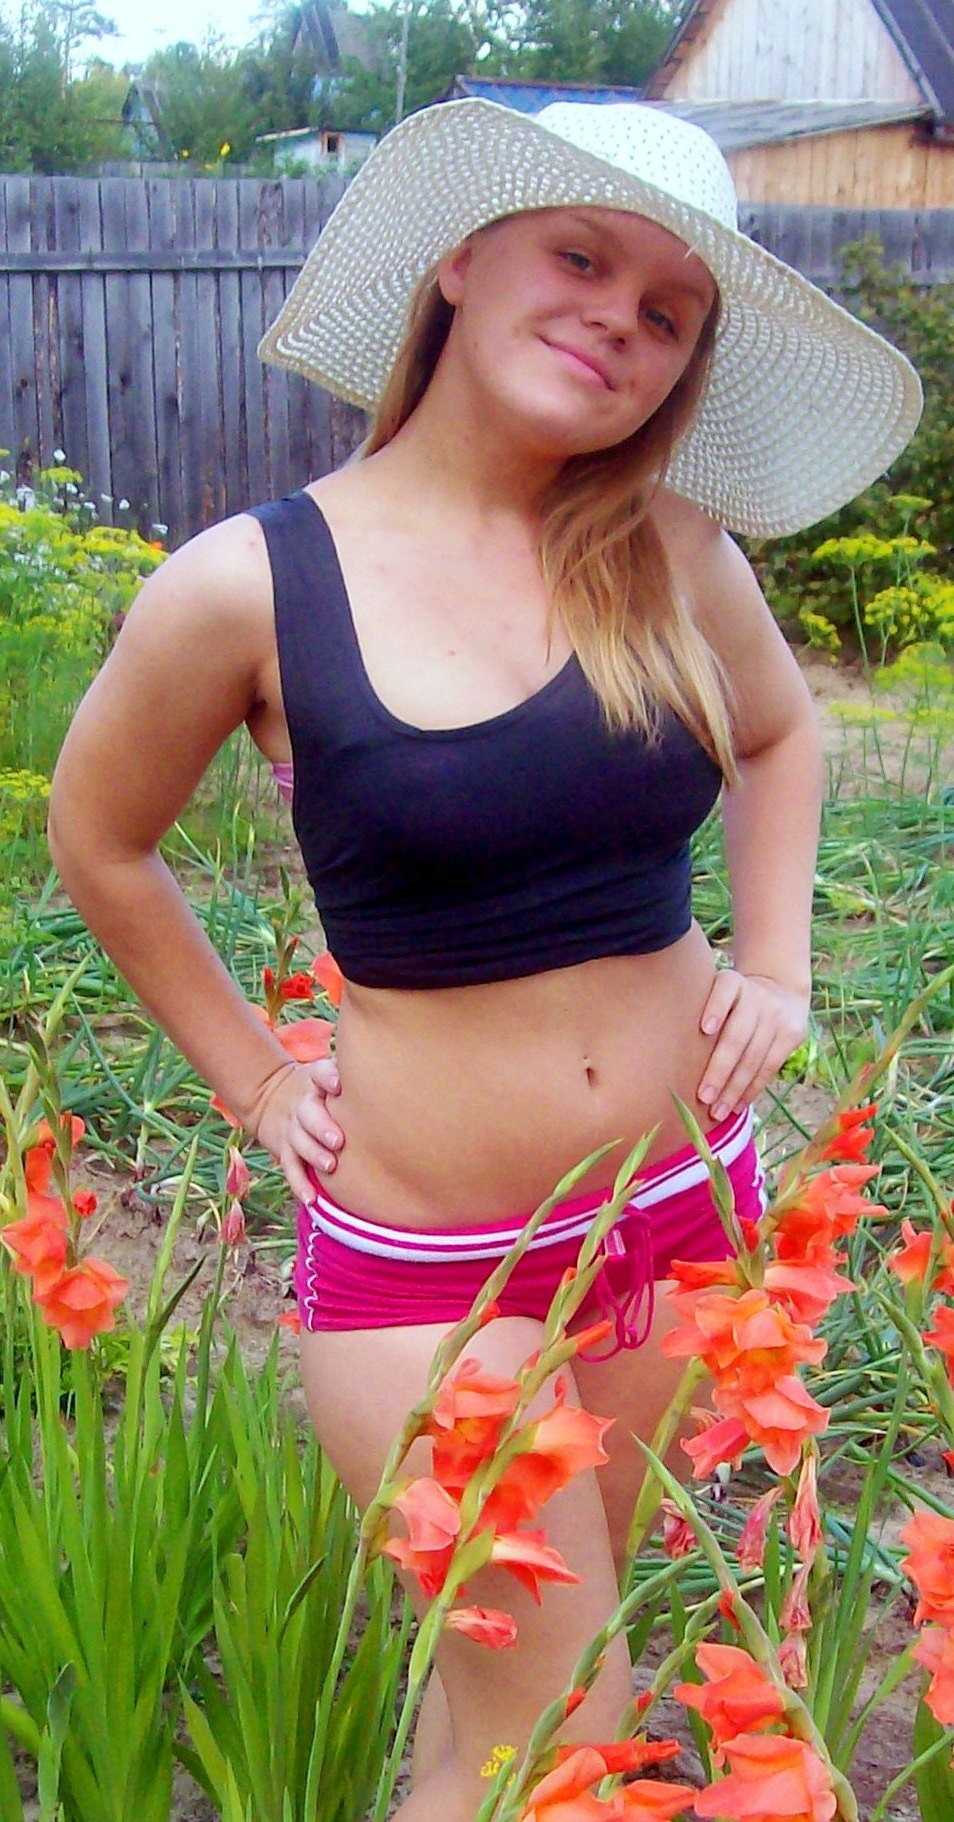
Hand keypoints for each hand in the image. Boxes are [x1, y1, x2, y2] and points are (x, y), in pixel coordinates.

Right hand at [253, 1056, 344, 1201]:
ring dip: (313, 1154)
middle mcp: (302, 1103)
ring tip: (331, 1166)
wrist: (272, 1096)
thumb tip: (396, 1071)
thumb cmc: (322, 1088)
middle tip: (339, 1141)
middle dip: (321, 1126)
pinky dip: (300, 1184)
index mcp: (316, 1080)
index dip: (328, 1078)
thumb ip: (355, 1074)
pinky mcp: (285, 1150)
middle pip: (308, 1113)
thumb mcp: (329, 1071)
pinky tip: (311, 1199)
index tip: (339, 1086)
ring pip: (299, 1141)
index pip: (320, 1074)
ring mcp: (292, 1128)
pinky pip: (290, 1168)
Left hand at [697, 970, 808, 1121]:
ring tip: (717, 1111)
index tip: (704, 1028)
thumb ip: (698, 1008)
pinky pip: (769, 1067)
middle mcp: (757, 996)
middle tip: (703, 1096)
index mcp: (733, 982)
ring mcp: (776, 1015)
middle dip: (720, 1069)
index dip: (716, 1008)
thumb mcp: (717, 992)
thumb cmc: (732, 1001)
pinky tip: (737, 1106)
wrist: (781, 990)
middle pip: (738, 1035)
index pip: (726, 989)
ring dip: (734, 1089)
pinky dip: (752, 1089)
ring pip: (754, 1057)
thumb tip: (664, 1049)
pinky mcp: (791, 1034)